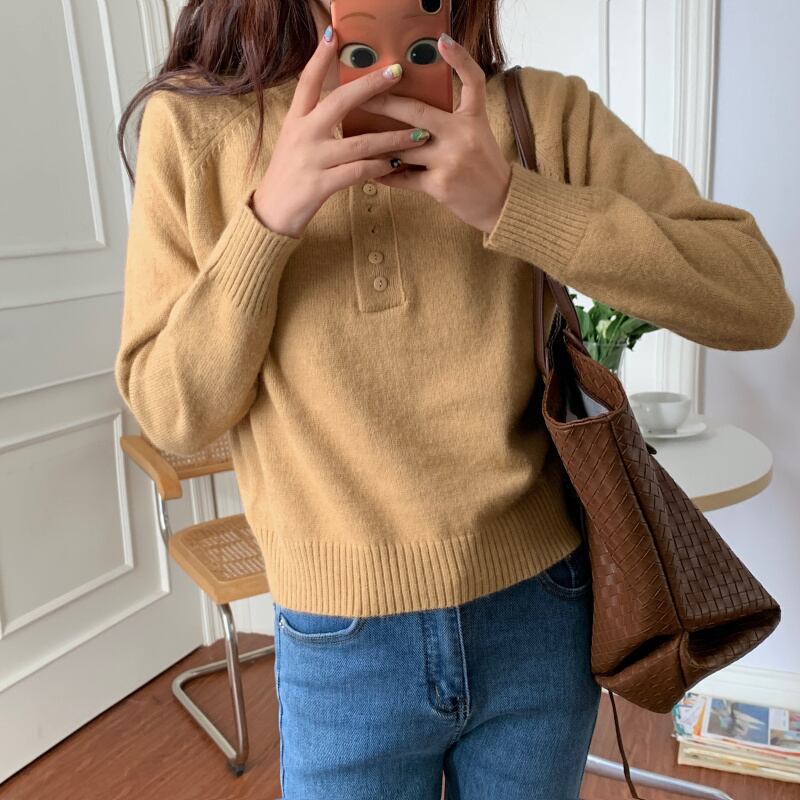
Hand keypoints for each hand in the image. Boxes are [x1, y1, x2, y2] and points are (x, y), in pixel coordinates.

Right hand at [252, 26, 432, 238]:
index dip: (320, 57)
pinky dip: (379, 167)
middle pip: (339, 102)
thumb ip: (316, 121)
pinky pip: (357, 172)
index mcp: (296, 119)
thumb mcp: (295, 140)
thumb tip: (344, 103)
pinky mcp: (321, 184)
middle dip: (371, 86)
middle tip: (397, 72)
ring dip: (393, 137)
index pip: (308, 81)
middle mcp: (303, 134)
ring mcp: (313, 159)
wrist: (272, 212)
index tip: (334, 33)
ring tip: (420, 134)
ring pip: (359, 142)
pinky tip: (397, 164)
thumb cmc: (290, 175)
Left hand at [359, 33, 511, 234]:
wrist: (500, 203)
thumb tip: (414, 111)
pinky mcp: (439, 185)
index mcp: (473, 118)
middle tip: (361, 96)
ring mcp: (449, 161)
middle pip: (416, 113)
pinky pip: (403, 177)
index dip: (460, 59)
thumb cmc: (484, 166)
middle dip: (384, 103)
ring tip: (358, 137)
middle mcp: (462, 135)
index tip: (443, 41)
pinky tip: (372, 170)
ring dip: (379, 145)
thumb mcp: (478, 133)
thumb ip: (453, 119)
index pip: (472, 81)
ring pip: (402, 149)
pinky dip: (386, 174)